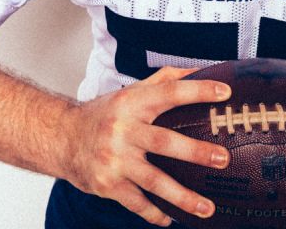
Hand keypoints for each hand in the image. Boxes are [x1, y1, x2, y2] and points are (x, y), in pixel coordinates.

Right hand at [54, 66, 232, 225]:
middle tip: (223, 159)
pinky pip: (137, 203)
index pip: (168, 93)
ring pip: (154, 181)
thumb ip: (163, 81)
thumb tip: (199, 71)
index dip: (197, 91)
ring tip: (207, 207)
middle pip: (164, 142)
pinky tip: (172, 218)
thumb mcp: (130, 92)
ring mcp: (114, 160)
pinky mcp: (107, 185)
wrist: (61, 138)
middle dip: (195, 152)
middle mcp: (122, 130)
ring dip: (183, 197)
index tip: (224, 94)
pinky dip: (156, 213)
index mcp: (132, 103)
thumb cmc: (104, 114)